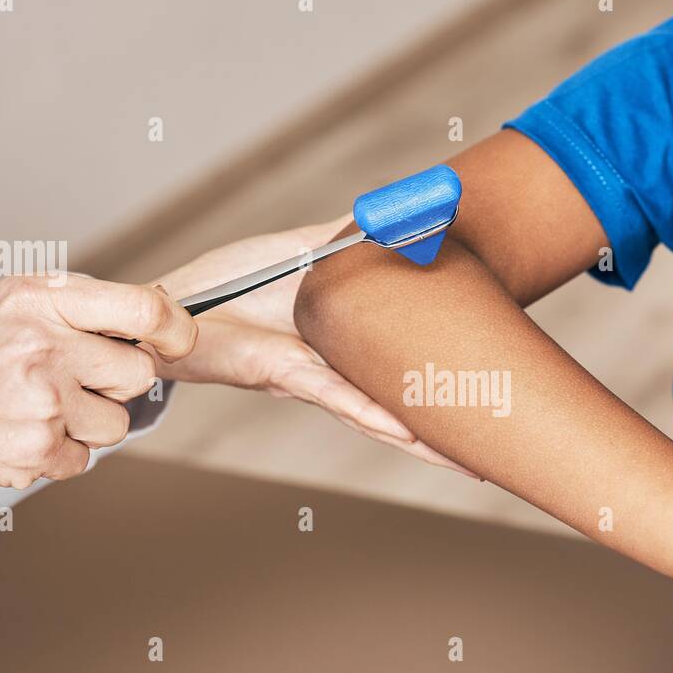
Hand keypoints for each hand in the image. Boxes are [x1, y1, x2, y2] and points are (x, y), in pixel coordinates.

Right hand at [0, 275, 195, 501]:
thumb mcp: (10, 307)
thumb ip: (78, 308)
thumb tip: (157, 316)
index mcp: (41, 300)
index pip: (145, 309)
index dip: (177, 329)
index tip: (178, 340)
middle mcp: (45, 344)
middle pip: (139, 374)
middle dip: (114, 386)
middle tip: (68, 383)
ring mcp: (43, 398)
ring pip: (116, 423)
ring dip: (85, 425)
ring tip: (33, 410)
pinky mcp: (38, 446)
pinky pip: (84, 458)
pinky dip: (57, 454)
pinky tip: (18, 435)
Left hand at [151, 217, 474, 476]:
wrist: (173, 308)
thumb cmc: (226, 288)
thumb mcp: (296, 251)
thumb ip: (342, 237)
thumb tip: (384, 211)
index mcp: (343, 343)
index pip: (402, 367)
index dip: (443, 380)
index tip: (489, 391)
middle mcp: (337, 370)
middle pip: (402, 407)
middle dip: (448, 434)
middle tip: (498, 451)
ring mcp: (316, 378)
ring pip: (380, 415)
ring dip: (423, 440)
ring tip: (467, 460)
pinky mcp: (287, 375)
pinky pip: (338, 397)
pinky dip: (372, 414)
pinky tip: (407, 433)